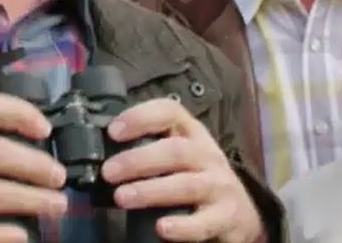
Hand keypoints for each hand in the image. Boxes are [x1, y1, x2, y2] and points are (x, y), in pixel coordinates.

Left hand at [100, 98, 262, 242]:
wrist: (240, 214)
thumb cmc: (198, 178)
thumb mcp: (179, 156)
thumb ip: (149, 148)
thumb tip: (101, 151)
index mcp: (192, 134)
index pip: (170, 112)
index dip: (141, 117)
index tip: (113, 131)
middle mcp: (207, 156)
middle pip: (175, 151)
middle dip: (137, 160)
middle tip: (108, 172)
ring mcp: (219, 187)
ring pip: (185, 185)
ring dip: (150, 191)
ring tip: (122, 197)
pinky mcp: (226, 218)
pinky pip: (203, 222)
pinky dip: (182, 226)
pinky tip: (162, 228)